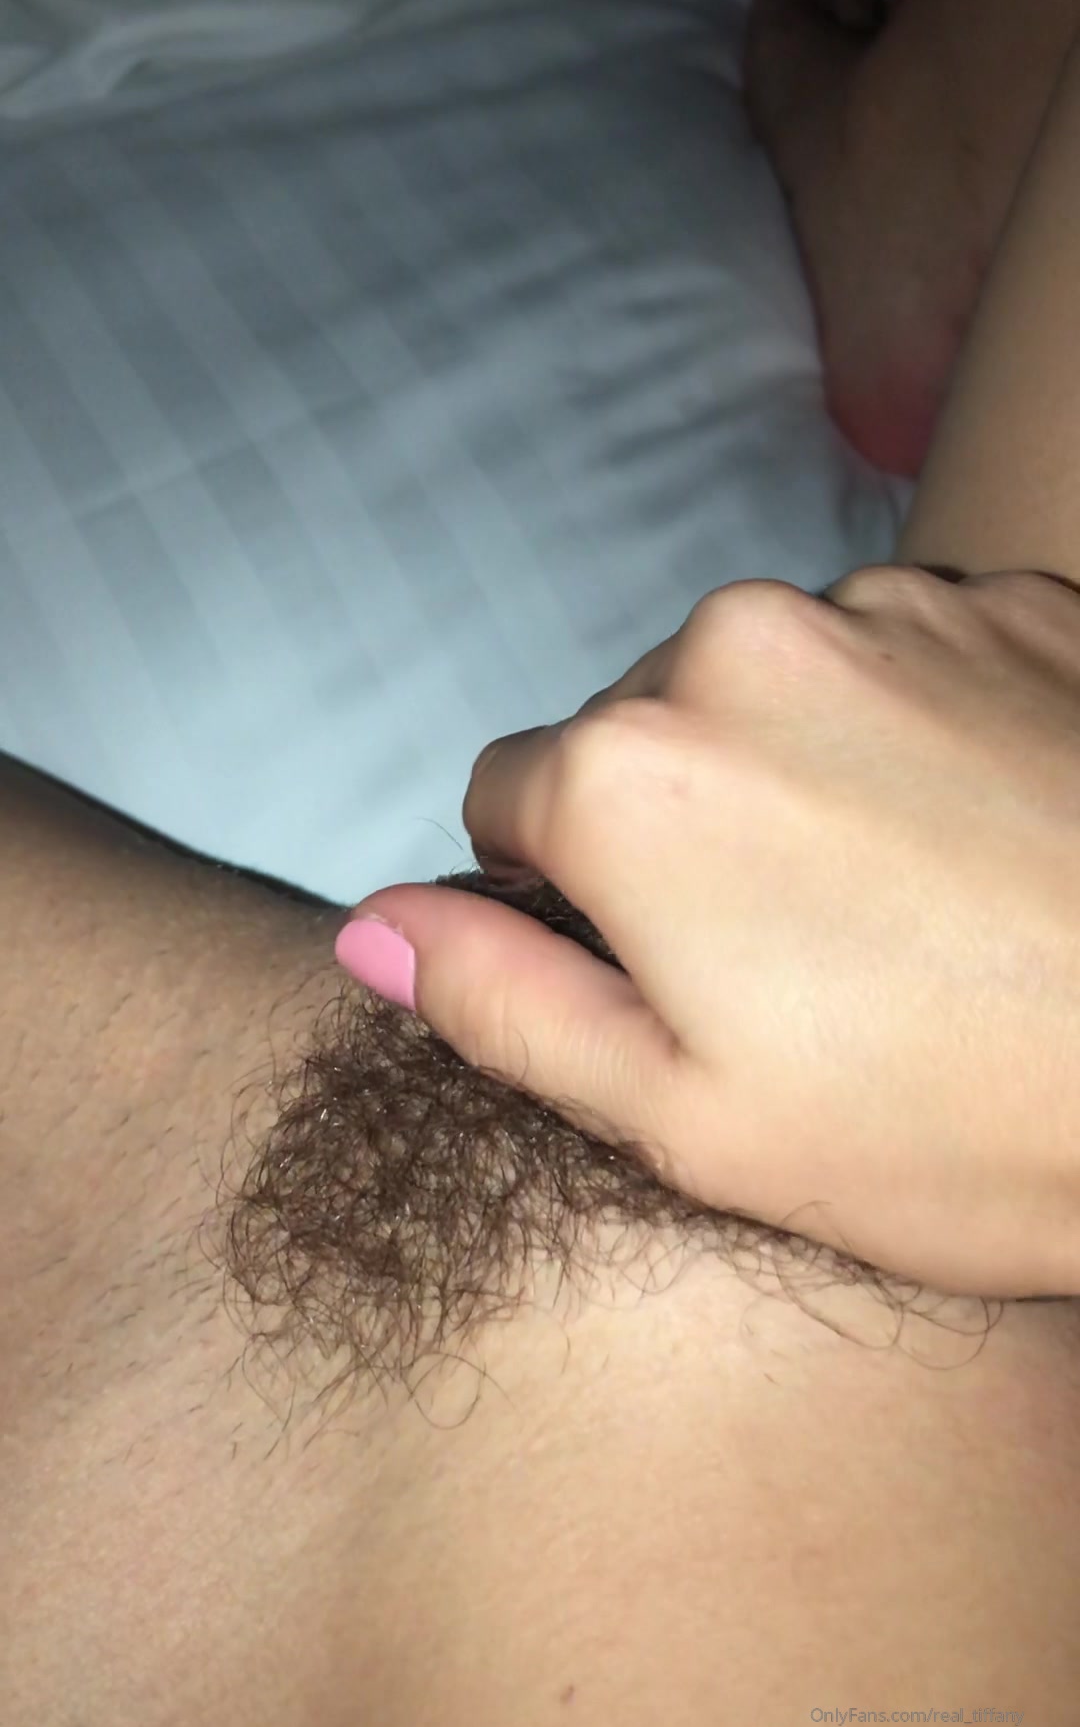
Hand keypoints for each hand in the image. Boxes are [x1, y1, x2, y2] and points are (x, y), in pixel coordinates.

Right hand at [339, 566, 1079, 1297]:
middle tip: (808, 964)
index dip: (572, 904)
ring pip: (774, 691)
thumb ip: (505, 1005)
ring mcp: (890, 608)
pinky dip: (920, 731)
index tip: (675, 980)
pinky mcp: (1016, 602)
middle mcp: (738, 647)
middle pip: (639, 732)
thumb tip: (372, 928)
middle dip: (686, 829)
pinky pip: (905, 658)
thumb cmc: (967, 1124)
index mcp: (630, 774)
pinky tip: (998, 840)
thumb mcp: (693, 1124)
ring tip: (920, 906)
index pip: (505, 803)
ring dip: (807, 774)